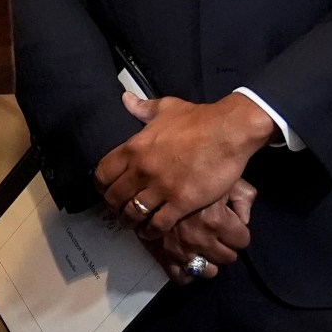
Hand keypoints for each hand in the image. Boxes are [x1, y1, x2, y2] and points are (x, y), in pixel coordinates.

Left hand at [97, 91, 276, 238]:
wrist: (230, 131)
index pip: (102, 173)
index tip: (106, 190)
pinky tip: (152, 231)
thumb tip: (126, 100)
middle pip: (114, 198)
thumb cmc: (200, 119)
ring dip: (131, 221)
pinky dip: (152, 231)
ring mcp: (161, 187)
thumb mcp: (167, 108)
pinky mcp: (181, 202)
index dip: (101, 186)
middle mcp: (142, 169)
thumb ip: (143, 108)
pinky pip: (158, 224)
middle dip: (115, 206)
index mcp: (134, 147)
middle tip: (120, 209)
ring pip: (133, 214)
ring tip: (134, 223)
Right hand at [145, 179, 258, 283]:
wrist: (147, 179)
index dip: (239, 232)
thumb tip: (245, 218)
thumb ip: (242, 196)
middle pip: (228, 258)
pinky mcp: (163, 256)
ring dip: (209, 261)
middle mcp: (201, 240)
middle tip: (218, 235)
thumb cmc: (189, 175)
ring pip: (208, 272)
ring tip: (204, 248)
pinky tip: (189, 260)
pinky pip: (181, 277)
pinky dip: (188, 273)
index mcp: (217, 221)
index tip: (232, 225)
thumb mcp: (221, 177)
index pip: (243, 241)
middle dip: (226, 246)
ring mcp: (181, 250)